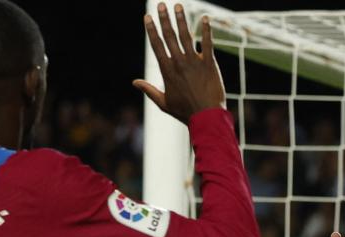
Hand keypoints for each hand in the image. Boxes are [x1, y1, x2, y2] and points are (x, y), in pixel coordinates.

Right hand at [134, 3, 226, 121]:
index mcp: (167, 70)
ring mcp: (195, 62)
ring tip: (178, 5)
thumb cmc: (184, 112)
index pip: (157, 45)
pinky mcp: (210, 64)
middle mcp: (179, 63)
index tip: (147, 17)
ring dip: (182, 19)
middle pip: (170, 36)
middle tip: (161, 4)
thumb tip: (134, 82)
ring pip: (187, 36)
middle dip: (164, 19)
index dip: (152, 30)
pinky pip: (208, 44)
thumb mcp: (163, 102)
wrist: (206, 118)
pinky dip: (207, 30)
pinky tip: (205, 18)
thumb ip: (149, 90)